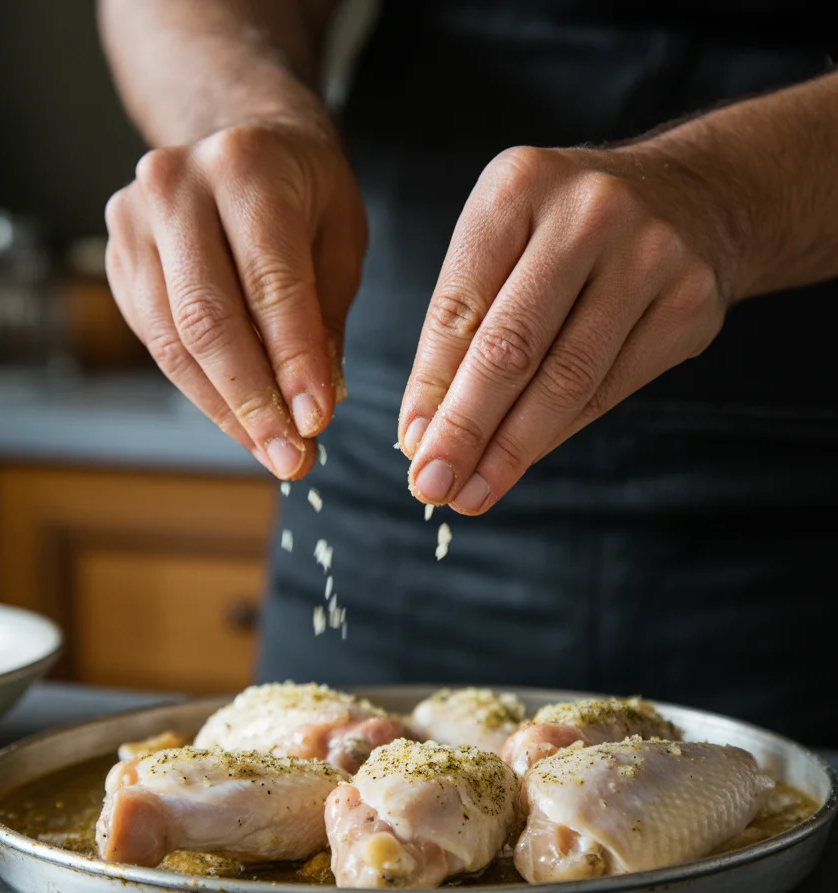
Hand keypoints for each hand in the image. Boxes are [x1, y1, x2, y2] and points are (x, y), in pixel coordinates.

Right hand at [105, 120, 366, 477]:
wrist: (240, 144)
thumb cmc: (301, 193)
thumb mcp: (340, 239)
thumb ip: (324, 317)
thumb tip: (311, 404)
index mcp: (245, 167)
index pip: (269, 284)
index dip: (293, 362)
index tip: (316, 423)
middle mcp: (176, 187)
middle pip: (208, 319)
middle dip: (253, 403)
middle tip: (289, 457)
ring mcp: (133, 221)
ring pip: (173, 341)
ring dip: (225, 409)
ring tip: (269, 450)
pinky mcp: (117, 259)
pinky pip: (156, 342)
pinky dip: (201, 389)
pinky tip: (238, 419)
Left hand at [399, 145, 728, 512]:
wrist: (693, 196)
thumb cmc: (568, 233)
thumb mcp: (504, 243)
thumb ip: (462, 325)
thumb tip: (423, 431)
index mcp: (520, 186)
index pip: (460, 306)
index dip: (430, 386)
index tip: (412, 446)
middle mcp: (589, 212)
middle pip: (513, 347)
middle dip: (466, 428)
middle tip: (434, 485)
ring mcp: (650, 256)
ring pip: (566, 380)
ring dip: (511, 449)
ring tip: (473, 494)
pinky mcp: (689, 304)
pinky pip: (610, 389)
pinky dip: (558, 434)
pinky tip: (523, 461)